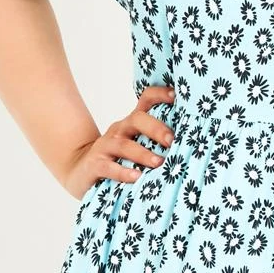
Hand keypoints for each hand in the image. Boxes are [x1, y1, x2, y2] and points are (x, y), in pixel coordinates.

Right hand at [63, 85, 176, 199]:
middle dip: (155, 129)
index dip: (160, 94)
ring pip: (124, 144)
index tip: (176, 96)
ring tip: (158, 163)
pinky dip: (123, 172)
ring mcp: (106, 147)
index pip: (146, 100)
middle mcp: (119, 130)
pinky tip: (136, 177)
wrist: (81, 171)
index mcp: (132, 123)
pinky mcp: (96, 165)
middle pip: (137, 120)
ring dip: (142, 153)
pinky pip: (109, 167)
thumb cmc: (118, 158)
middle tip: (171, 141)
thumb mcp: (136, 145)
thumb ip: (156, 141)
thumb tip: (192, 143)